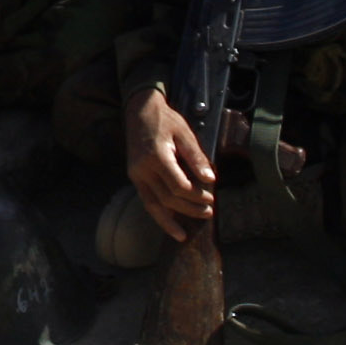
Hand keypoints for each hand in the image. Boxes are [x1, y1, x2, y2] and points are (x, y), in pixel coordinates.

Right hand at [124, 87, 214, 232]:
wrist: (139, 111)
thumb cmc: (165, 121)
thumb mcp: (185, 133)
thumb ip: (196, 157)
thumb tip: (210, 179)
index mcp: (157, 156)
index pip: (179, 186)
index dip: (196, 195)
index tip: (211, 197)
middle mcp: (143, 168)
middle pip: (168, 198)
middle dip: (190, 208)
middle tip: (209, 212)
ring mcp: (136, 174)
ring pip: (153, 205)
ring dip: (170, 221)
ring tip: (185, 233)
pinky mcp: (134, 177)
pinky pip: (146, 201)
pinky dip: (158, 216)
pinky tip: (170, 226)